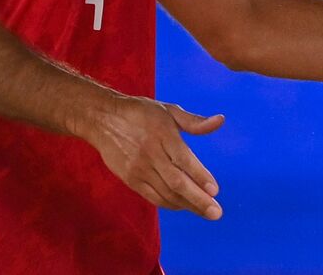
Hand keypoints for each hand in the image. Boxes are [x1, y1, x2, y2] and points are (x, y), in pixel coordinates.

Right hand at [82, 94, 223, 219]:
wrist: (103, 120)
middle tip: (216, 213)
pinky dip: (169, 203)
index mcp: (162, 134)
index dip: (199, 176)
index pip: (183, 160)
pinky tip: (184, 206)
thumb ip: (194, 121)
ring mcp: (138, 169)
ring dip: (187, 205)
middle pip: (176, 182)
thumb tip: (220, 121)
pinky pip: (152, 196)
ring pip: (165, 193)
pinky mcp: (129, 179)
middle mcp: (150, 154)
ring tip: (206, 212)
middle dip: (198, 199)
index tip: (215, 190)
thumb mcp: (169, 110)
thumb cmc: (141, 113)